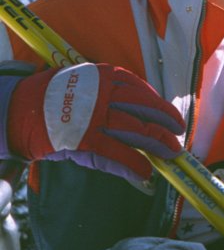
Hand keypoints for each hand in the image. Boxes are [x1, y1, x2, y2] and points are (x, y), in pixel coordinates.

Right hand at [5, 63, 184, 181]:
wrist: (19, 110)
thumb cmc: (54, 98)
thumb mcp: (84, 83)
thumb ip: (110, 92)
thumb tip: (138, 109)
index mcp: (104, 76)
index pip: (141, 90)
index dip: (159, 104)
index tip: (170, 115)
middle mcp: (103, 94)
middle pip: (144, 108)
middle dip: (166, 122)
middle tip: (179, 134)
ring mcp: (94, 117)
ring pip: (136, 130)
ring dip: (157, 143)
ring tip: (171, 154)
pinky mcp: (84, 140)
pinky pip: (116, 154)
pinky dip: (134, 164)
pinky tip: (146, 173)